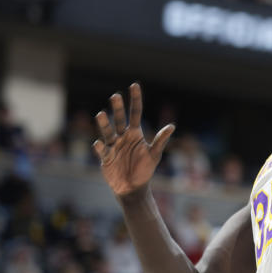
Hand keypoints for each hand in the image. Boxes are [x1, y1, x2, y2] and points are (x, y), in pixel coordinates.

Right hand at [93, 83, 174, 198]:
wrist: (133, 187)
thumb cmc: (145, 169)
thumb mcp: (154, 154)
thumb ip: (160, 140)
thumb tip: (172, 126)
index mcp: (135, 134)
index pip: (135, 113)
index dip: (135, 100)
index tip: (134, 85)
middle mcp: (123, 137)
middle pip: (120, 119)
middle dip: (118, 108)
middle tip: (116, 96)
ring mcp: (113, 146)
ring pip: (107, 131)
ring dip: (104, 123)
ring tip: (101, 114)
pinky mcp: (105, 157)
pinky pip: (102, 150)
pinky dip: (100, 147)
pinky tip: (99, 143)